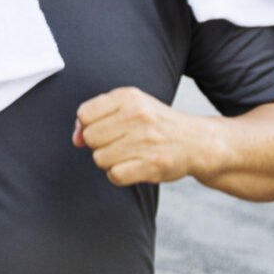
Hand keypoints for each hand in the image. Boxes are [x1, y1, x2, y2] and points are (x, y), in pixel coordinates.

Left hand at [74, 86, 218, 187]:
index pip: (84, 114)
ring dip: (109, 161)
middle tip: (119, 143)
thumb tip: (76, 139)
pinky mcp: (152, 165)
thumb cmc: (155, 123)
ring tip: (128, 154)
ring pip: (100, 158)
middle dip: (99, 144)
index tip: (104, 129)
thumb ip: (96, 116)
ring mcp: (146, 141)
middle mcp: (138, 116)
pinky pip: (114, 175)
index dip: (88, 125)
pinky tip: (132, 166)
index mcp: (129, 97)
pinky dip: (119, 175)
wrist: (197, 141)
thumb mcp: (129, 106)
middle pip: (91, 138)